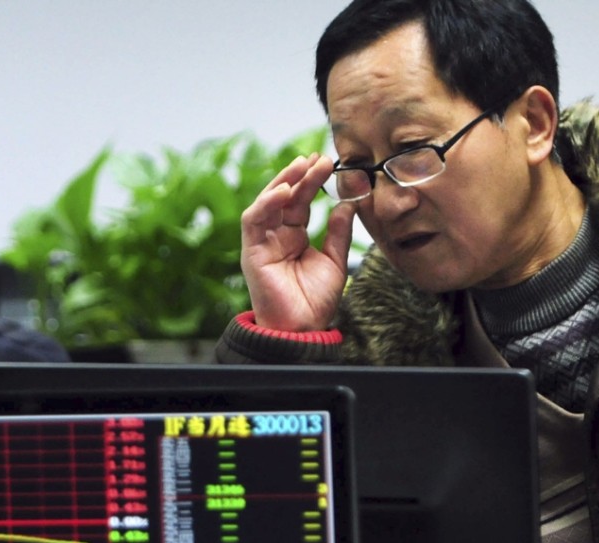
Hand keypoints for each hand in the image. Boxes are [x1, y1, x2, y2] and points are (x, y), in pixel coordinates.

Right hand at [240, 153, 355, 331]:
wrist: (302, 328)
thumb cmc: (315, 301)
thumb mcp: (335, 261)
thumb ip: (338, 233)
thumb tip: (347, 204)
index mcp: (294, 236)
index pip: (302, 201)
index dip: (313, 181)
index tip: (328, 163)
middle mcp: (276, 235)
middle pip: (286, 197)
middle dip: (301, 175)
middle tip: (319, 158)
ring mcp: (262, 242)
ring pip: (267, 202)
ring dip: (284, 181)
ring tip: (302, 166)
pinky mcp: (251, 251)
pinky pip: (253, 220)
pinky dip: (266, 203)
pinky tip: (284, 191)